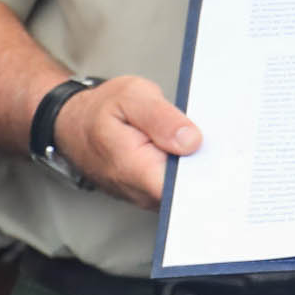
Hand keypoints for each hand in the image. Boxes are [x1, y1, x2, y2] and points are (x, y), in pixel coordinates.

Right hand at [56, 75, 199, 209]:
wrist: (75, 125)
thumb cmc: (101, 111)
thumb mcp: (132, 96)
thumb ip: (161, 118)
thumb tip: (190, 140)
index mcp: (136, 169)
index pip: (184, 190)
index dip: (207, 174)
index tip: (219, 155)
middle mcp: (141, 192)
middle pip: (189, 191)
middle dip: (206, 166)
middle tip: (207, 139)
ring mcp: (145, 197)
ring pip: (185, 190)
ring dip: (196, 167)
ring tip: (193, 140)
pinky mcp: (149, 195)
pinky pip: (176, 188)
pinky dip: (186, 170)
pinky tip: (185, 150)